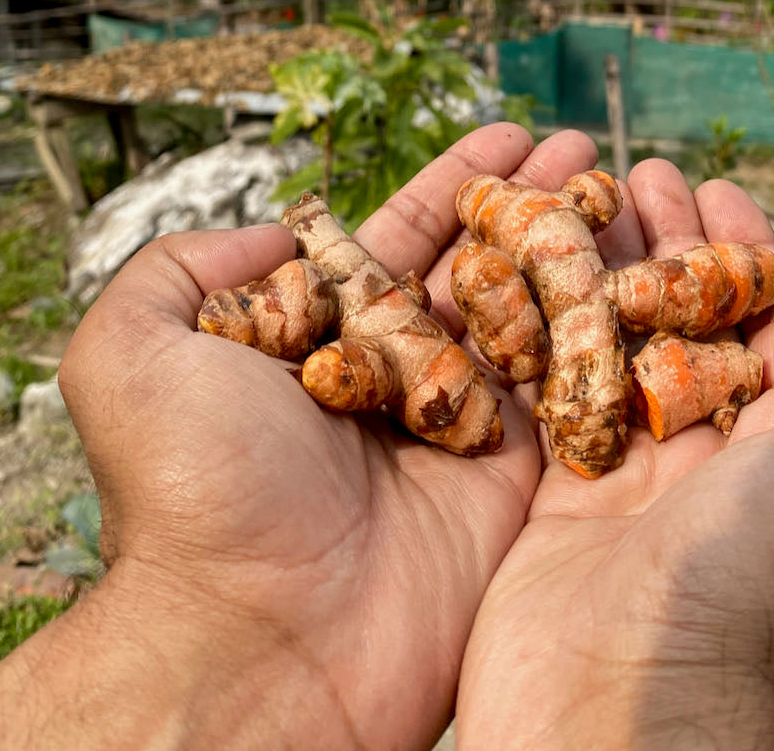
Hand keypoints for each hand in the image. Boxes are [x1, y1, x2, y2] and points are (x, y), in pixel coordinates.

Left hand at [0, 123, 599, 750]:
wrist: (258, 640)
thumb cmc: (192, 491)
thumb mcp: (131, 351)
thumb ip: (185, 269)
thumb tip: (278, 233)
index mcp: (326, 340)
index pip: (404, 239)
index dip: (457, 184)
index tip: (508, 134)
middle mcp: (399, 376)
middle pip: (482, 269)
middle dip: (532, 206)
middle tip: (582, 150)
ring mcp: (461, 427)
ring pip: (534, 318)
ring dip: (579, 252)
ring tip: (623, 188)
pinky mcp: (513, 479)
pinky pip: (568, 392)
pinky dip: (605, 334)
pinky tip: (642, 272)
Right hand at [457, 158, 773, 749]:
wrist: (641, 708)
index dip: (748, 252)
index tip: (714, 187)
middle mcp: (729, 467)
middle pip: (694, 324)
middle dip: (670, 247)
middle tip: (635, 173)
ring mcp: (641, 484)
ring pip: (621, 347)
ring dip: (605, 270)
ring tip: (579, 199)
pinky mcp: (561, 500)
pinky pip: (556, 394)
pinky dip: (545, 330)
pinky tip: (527, 272)